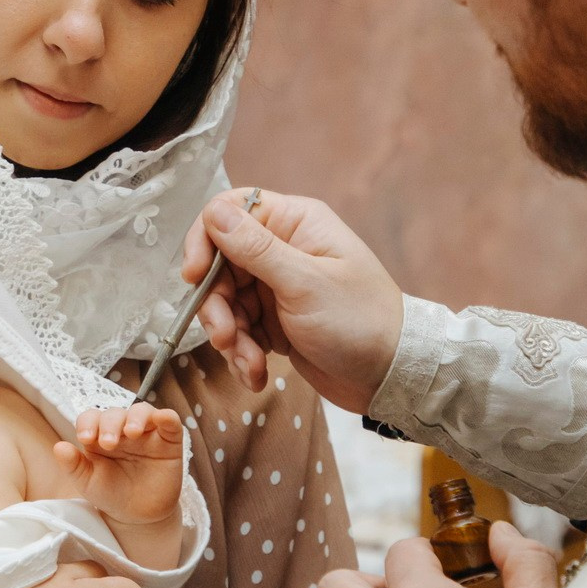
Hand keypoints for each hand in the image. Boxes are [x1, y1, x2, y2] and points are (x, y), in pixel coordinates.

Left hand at [52, 403, 184, 525]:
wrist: (138, 516)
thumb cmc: (111, 494)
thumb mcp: (88, 482)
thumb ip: (73, 465)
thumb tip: (58, 447)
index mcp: (99, 435)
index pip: (91, 418)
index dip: (88, 423)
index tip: (85, 438)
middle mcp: (122, 429)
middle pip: (115, 414)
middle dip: (110, 424)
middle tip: (108, 444)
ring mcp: (147, 433)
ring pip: (142, 411)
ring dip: (136, 417)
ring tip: (131, 433)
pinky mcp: (169, 441)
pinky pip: (170, 422)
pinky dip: (167, 417)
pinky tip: (161, 419)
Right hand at [181, 188, 404, 411]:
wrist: (391, 375)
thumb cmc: (361, 322)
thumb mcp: (305, 283)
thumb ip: (256, 248)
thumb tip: (214, 212)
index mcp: (294, 223)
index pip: (229, 212)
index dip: (205, 241)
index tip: (195, 277)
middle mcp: (282, 249)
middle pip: (219, 264)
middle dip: (217, 305)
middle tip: (225, 337)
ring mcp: (277, 286)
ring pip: (225, 302)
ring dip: (229, 336)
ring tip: (248, 362)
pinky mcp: (274, 320)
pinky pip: (239, 329)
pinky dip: (242, 353)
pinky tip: (256, 372)